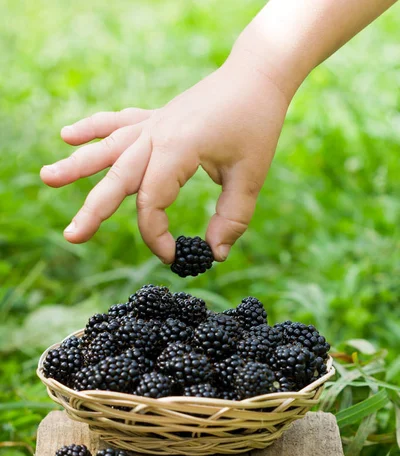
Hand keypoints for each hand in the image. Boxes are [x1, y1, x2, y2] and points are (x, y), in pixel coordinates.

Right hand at [40, 51, 289, 262]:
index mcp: (178, 149)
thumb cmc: (256, 124)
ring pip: (108, 148)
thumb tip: (216, 254)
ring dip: (77, 164)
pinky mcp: (155, 118)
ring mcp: (153, 124)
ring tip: (47, 178)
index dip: (157, 236)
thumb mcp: (251, 176)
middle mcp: (157, 135)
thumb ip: (232, 219)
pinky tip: (67, 136)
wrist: (256, 75)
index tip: (175, 257)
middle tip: (72, 237)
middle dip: (93, 211)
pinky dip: (93, 128)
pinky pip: (117, 123)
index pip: (152, 203)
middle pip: (117, 178)